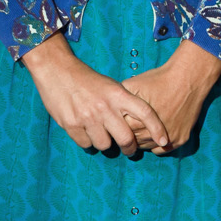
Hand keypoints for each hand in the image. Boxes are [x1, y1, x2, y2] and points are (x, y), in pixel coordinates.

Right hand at [22, 33, 168, 155]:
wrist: (57, 70)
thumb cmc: (87, 79)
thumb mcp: (110, 86)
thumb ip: (122, 103)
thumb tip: (137, 125)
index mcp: (118, 94)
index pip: (145, 112)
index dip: (157, 128)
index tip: (164, 140)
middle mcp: (105, 107)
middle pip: (127, 138)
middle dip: (130, 148)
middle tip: (130, 150)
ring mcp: (88, 117)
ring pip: (105, 145)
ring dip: (104, 143)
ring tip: (100, 133)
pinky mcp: (71, 125)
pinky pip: (86, 145)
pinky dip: (87, 142)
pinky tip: (84, 131)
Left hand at [124, 40, 220, 150]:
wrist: (188, 78)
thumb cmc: (159, 80)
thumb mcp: (133, 84)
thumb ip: (118, 98)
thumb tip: (107, 106)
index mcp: (138, 121)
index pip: (121, 132)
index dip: (118, 126)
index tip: (117, 122)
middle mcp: (152, 133)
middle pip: (133, 141)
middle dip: (128, 135)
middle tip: (126, 128)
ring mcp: (168, 138)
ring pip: (147, 147)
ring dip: (141, 141)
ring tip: (138, 131)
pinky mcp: (180, 139)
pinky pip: (162, 150)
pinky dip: (155, 144)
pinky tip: (152, 135)